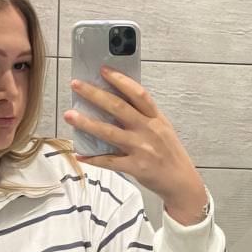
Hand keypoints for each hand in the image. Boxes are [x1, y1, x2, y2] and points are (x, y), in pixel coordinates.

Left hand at [64, 69, 206, 221]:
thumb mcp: (162, 128)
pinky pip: (109, 161)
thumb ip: (143, 116)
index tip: (103, 70)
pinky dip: (93, 158)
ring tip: (70, 115)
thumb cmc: (169, 153)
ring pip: (109, 132)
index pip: (138, 94)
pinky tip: (79, 154)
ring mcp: (142, 149)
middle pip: (119, 108)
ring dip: (87, 123)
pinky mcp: (136, 167)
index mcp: (156, 118)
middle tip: (76, 85)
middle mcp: (148, 130)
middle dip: (95, 95)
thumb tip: (115, 102)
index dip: (120, 80)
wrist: (181, 181)